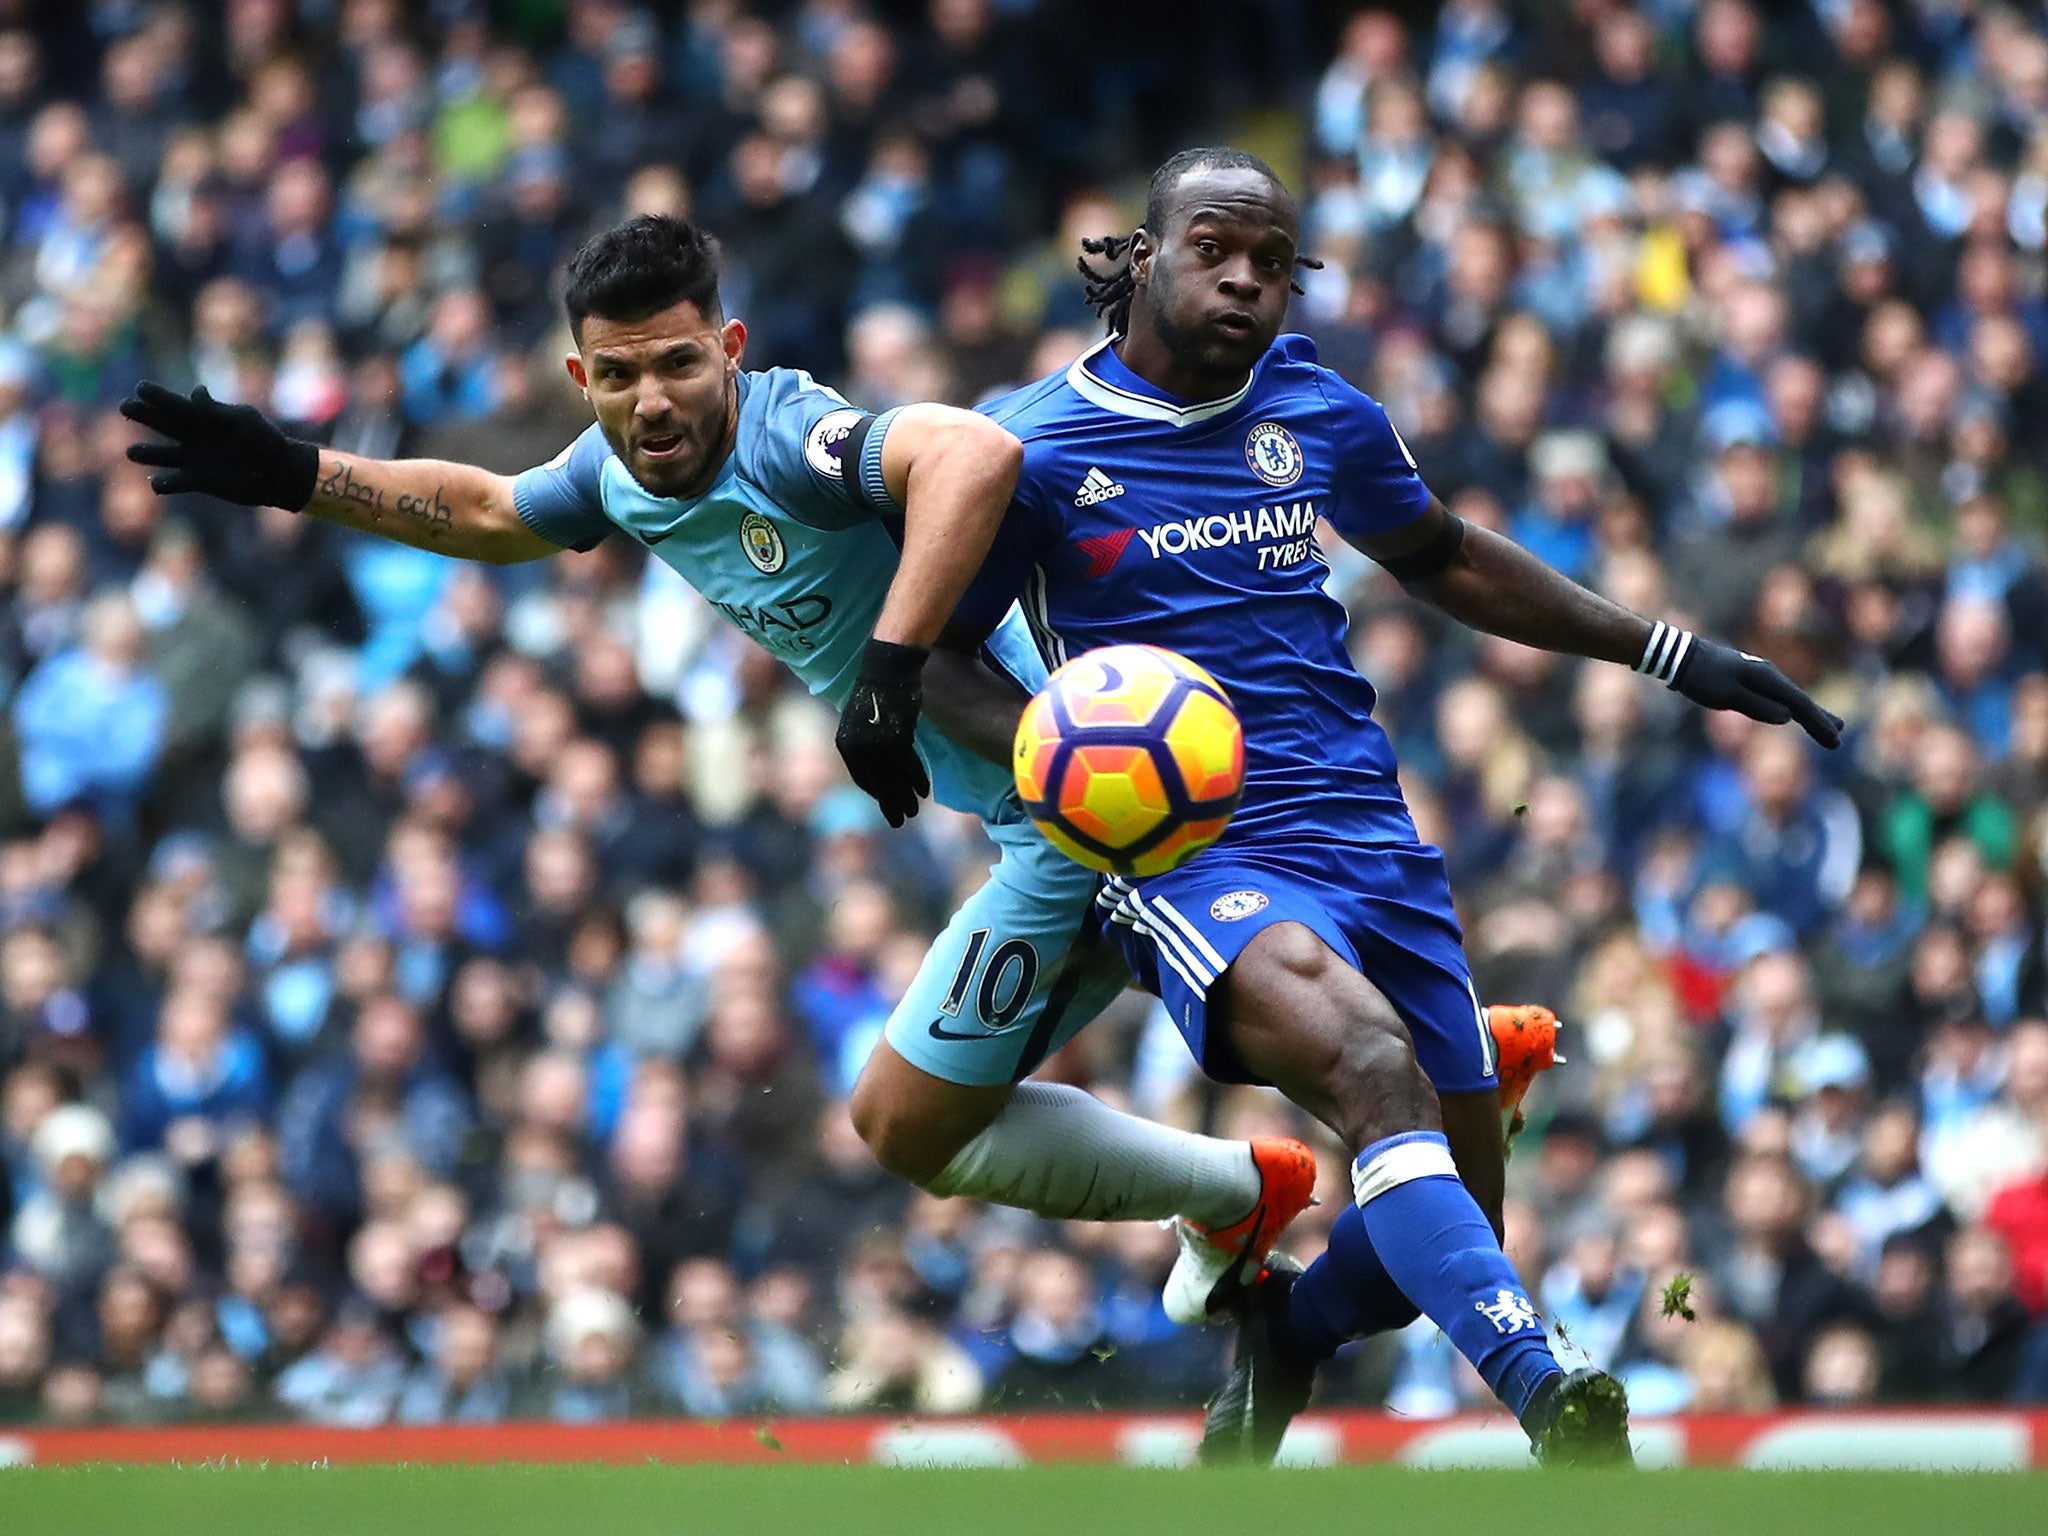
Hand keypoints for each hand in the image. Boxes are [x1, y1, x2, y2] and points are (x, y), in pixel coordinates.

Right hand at [121, 382, 319, 509]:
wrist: (279, 472)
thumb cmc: (265, 440)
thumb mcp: (245, 420)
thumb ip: (218, 409)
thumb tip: (196, 393)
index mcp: (202, 416)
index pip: (173, 402)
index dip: (156, 395)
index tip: (141, 388)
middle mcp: (192, 435)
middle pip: (160, 423)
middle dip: (142, 414)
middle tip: (125, 407)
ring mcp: (192, 458)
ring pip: (160, 454)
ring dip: (145, 453)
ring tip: (131, 451)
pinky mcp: (198, 481)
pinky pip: (174, 483)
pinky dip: (164, 484)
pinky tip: (157, 483)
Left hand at [836, 639, 931, 826]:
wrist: (886, 669)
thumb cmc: (876, 691)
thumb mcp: (862, 721)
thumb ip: (865, 743)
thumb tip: (876, 763)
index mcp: (846, 744)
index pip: (862, 778)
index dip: (877, 794)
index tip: (888, 804)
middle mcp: (858, 748)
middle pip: (878, 783)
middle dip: (890, 804)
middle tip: (899, 821)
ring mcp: (877, 743)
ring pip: (894, 778)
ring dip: (905, 797)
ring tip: (913, 812)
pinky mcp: (896, 737)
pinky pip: (908, 765)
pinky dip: (916, 779)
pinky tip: (923, 792)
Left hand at [1641, 622, 1843, 748]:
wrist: (1679, 656)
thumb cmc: (1701, 677)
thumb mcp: (1727, 695)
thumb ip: (1758, 706)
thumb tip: (1787, 716)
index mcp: (1766, 678)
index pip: (1799, 704)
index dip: (1818, 723)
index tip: (1834, 741)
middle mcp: (1768, 675)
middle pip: (1800, 701)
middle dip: (1820, 719)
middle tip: (1838, 738)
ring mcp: (1759, 676)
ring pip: (1791, 698)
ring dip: (1810, 714)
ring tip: (1830, 725)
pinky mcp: (1748, 680)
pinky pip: (1778, 697)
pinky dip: (1791, 707)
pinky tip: (1793, 713)